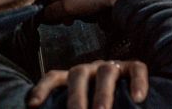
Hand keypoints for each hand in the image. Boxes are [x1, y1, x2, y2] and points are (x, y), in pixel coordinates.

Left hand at [27, 60, 148, 107]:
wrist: (130, 94)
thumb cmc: (100, 103)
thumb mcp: (85, 104)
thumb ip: (73, 106)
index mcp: (74, 79)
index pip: (54, 77)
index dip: (42, 89)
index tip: (33, 106)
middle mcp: (90, 69)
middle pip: (78, 75)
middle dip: (75, 98)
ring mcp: (112, 66)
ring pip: (106, 72)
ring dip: (103, 94)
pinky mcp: (133, 67)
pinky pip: (136, 69)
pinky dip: (137, 82)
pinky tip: (138, 98)